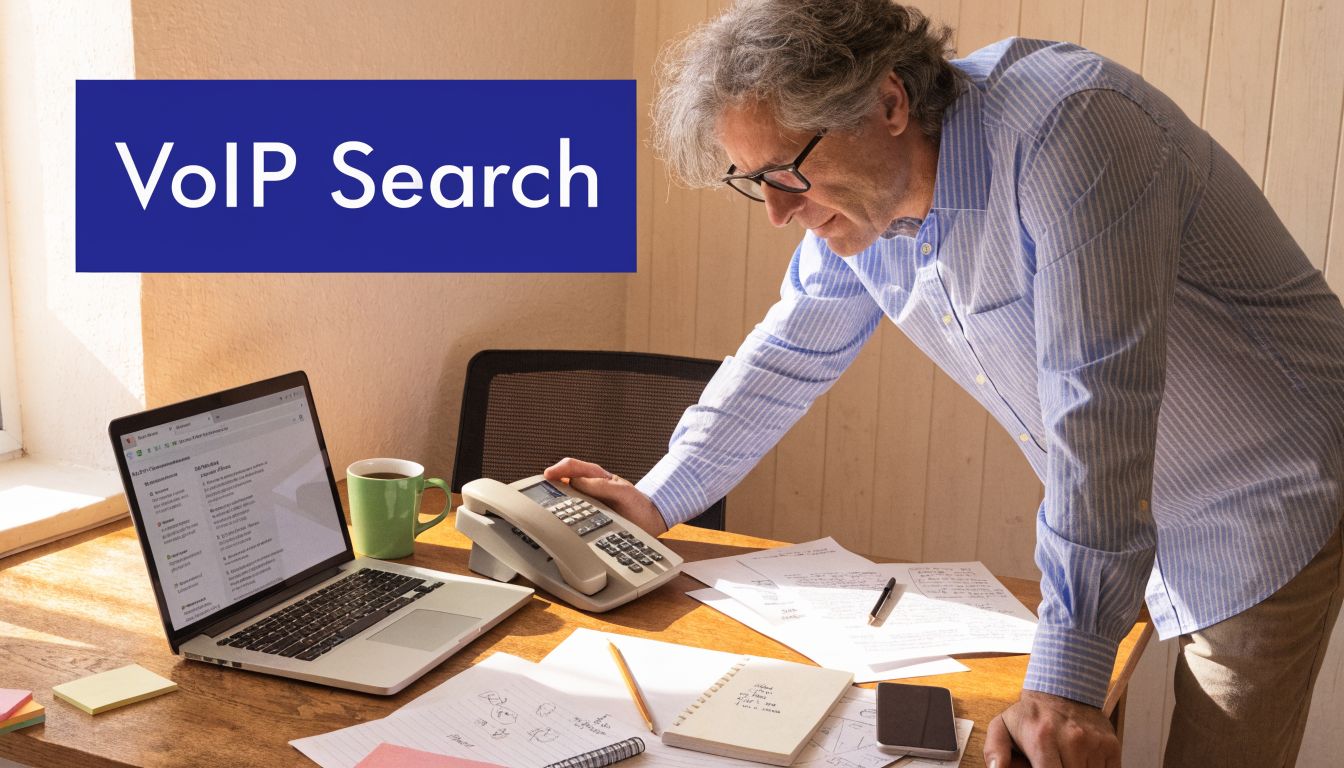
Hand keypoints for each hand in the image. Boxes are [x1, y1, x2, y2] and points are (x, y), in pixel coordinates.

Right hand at [543, 457, 668, 536]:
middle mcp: (589, 486)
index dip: (558, 469)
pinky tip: (557, 523)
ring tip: (542, 508)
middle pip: (563, 480)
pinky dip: (562, 515)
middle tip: (536, 494)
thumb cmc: (638, 504)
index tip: (547, 476)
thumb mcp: (624, 493)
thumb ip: (603, 486)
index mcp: (597, 476)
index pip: (572, 466)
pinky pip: (571, 512)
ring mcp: (587, 500)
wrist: (649, 522)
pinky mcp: (588, 515)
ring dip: (554, 500)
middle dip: (548, 484)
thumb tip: (577, 482)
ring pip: (564, 497)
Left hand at [984, 690, 1120, 767]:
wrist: (1063, 688)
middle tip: (1052, 762)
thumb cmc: (1031, 714)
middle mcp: (1072, 740)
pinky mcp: (1111, 745)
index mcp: (1042, 739)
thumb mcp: (1002, 727)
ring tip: (1064, 761)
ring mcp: (1094, 743)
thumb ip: (994, 751)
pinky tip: (1080, 762)